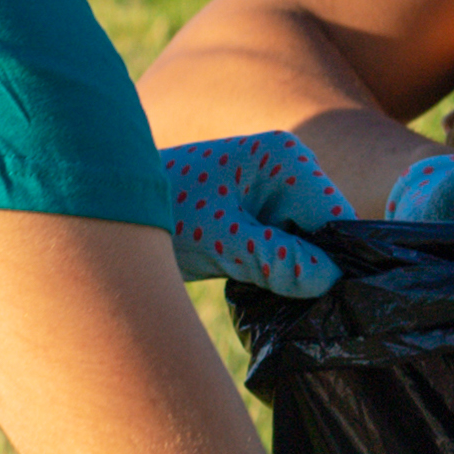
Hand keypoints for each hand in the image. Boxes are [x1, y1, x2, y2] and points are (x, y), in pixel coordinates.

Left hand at [159, 133, 348, 298]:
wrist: (115, 206)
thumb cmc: (164, 213)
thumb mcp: (220, 241)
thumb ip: (276, 260)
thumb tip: (332, 279)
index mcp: (288, 157)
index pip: (338, 219)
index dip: (331, 262)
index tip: (306, 297)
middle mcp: (292, 164)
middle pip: (327, 231)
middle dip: (309, 266)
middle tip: (270, 292)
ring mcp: (279, 185)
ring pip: (310, 242)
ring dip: (290, 270)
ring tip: (251, 283)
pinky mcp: (265, 207)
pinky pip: (290, 243)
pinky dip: (276, 267)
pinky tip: (249, 278)